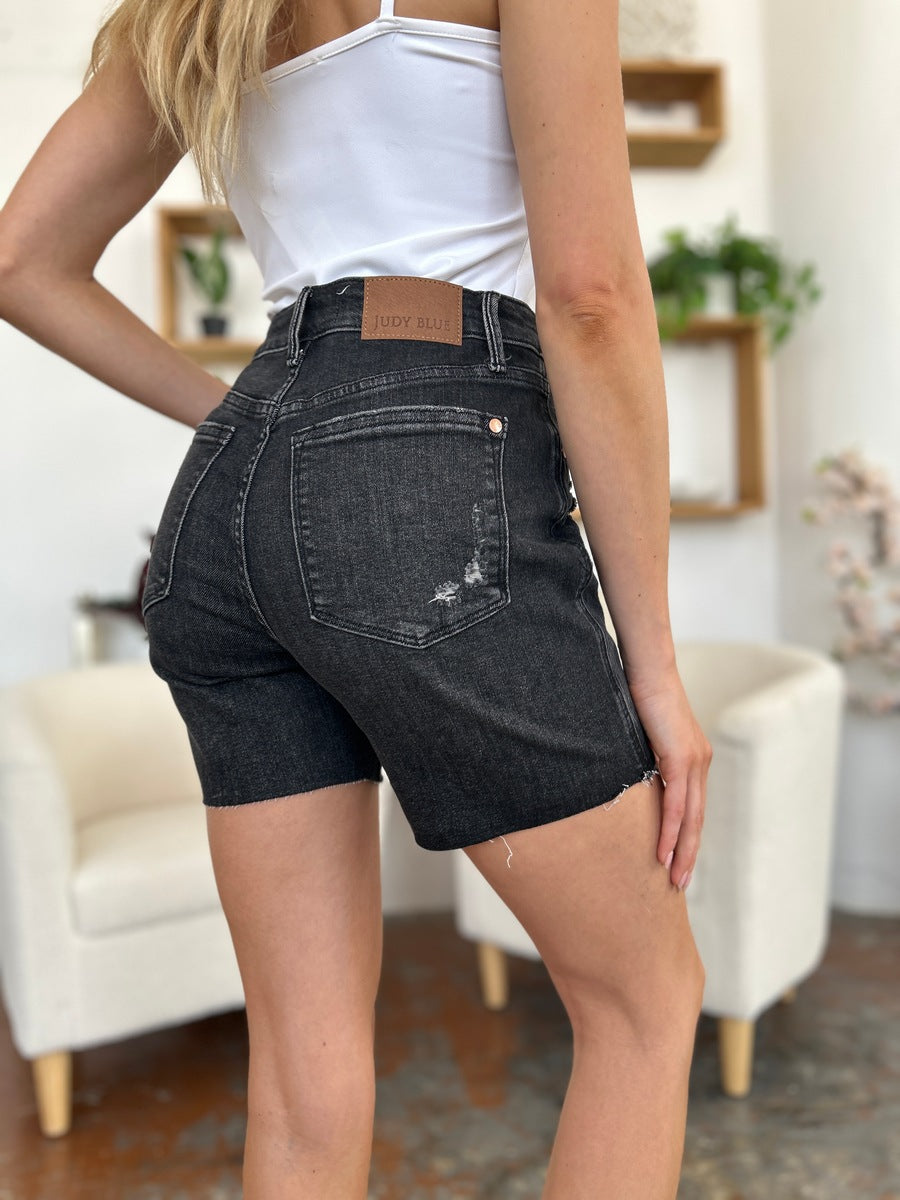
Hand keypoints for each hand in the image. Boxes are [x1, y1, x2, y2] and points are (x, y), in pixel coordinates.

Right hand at [627, 665, 711, 890]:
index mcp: (693, 757)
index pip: (693, 806)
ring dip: (683, 850)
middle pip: (698, 819)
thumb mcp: (641, 733)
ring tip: (673, 877)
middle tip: (679, 883)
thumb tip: (624, 774)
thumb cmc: (638, 693)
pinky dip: (672, 830)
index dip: (687, 836)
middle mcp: (700, 762)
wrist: (648, 666)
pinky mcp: (681, 757)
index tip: (678, 861)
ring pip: (691, 817)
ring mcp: (694, 760)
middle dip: (689, 854)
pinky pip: (677, 803)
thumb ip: (642, 756)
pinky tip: (664, 851)